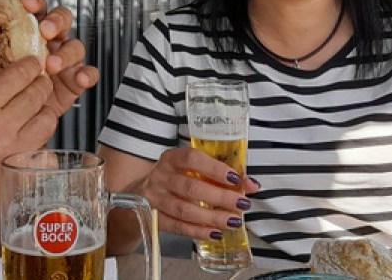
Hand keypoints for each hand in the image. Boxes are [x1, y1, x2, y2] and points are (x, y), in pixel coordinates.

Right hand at [0, 57, 56, 222]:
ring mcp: (14, 153)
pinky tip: (31, 143)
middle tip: (40, 84)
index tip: (33, 65)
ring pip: (48, 120)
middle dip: (41, 85)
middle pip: (38, 94)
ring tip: (37, 112)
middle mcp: (0, 129)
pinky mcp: (21, 173)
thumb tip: (8, 82)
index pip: (19, 75)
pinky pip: (46, 151)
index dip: (30, 66)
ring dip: (45, 112)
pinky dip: (41, 145)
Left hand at [20, 0, 98, 115]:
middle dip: (56, 21)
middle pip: (63, 20)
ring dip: (66, 53)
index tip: (26, 4)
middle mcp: (53, 41)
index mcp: (34, 30)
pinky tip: (80, 78)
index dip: (35, 3)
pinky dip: (87, 74)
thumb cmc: (10, 82)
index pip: (39, 8)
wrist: (16, 112)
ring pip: (76, 46)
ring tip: (53, 64)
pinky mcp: (75, 79)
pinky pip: (88, 73)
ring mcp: (66, 59)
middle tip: (46, 31)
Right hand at [138, 147, 260, 240]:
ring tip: (232, 221)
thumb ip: (220, 175)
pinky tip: (214, 233)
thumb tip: (251, 185)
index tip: (235, 178)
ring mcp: (155, 198)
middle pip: (191, 188)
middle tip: (241, 204)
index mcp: (171, 159)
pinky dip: (198, 231)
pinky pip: (177, 227)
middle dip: (220, 198)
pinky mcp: (154, 218)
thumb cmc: (174, 178)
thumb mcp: (191, 169)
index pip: (192, 159)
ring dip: (212, 217)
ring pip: (184, 210)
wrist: (140, 192)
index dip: (214, 168)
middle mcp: (161, 177)